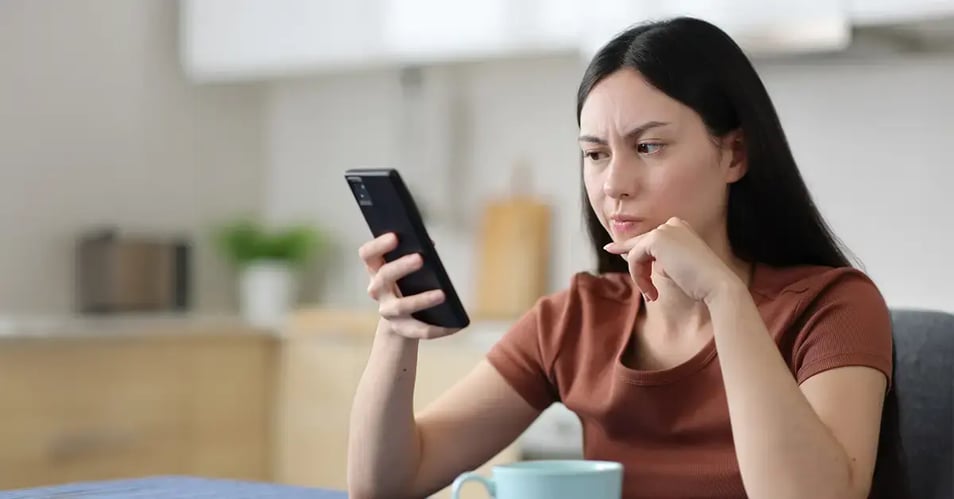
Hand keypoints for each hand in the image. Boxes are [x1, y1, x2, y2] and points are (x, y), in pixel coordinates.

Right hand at [358, 233, 459, 338]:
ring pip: (401, 306)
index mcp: (376, 269)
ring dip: (421, 300)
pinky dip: (438, 329)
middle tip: (420, 258)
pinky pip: (419, 330)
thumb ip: (415, 252)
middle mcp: (377, 290)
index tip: (395, 236)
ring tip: (442, 294)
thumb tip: (430, 243)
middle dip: (401, 266)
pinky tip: (455, 325)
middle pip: (384, 276)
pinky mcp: (401, 329)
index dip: (378, 245)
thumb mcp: (407, 266)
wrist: (403, 317)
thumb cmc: (408, 281)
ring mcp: (387, 311)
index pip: (368, 255)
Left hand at [603, 217, 741, 304]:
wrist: (716, 284)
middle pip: (640, 245)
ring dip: (640, 277)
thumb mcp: (675, 267)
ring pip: (635, 254)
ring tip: (652, 295)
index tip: (610, 248)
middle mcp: (672, 223)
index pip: (649, 238)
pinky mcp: (656, 239)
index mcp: (680, 227)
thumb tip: (632, 257)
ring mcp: (664, 229)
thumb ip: (658, 259)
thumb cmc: (699, 282)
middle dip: (635, 267)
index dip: (629, 247)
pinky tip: (650, 291)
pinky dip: (638, 277)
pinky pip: (634, 258)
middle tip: (635, 281)